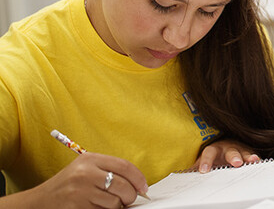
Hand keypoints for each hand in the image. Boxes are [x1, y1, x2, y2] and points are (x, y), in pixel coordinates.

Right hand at [17, 151, 147, 208]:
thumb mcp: (86, 169)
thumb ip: (109, 171)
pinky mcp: (77, 207)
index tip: (144, 188)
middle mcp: (85, 173)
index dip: (139, 178)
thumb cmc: (68, 185)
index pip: (124, 166)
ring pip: (115, 202)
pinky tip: (95, 207)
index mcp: (90, 159)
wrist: (40, 201)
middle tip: (126, 199)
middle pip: (123, 186)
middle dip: (129, 196)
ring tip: (104, 203)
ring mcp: (80, 191)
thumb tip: (139, 185)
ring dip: (115, 206)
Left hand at [192, 139, 259, 173]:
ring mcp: (240, 150)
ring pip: (245, 152)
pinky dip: (257, 160)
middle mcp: (228, 147)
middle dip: (234, 157)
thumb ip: (195, 167)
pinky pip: (254, 157)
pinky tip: (260, 163)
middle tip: (236, 163)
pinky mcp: (249, 154)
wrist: (226, 145)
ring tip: (254, 160)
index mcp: (214, 149)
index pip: (209, 153)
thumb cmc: (214, 156)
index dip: (206, 162)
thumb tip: (181, 176)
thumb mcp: (203, 160)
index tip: (203, 171)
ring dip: (249, 156)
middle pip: (231, 151)